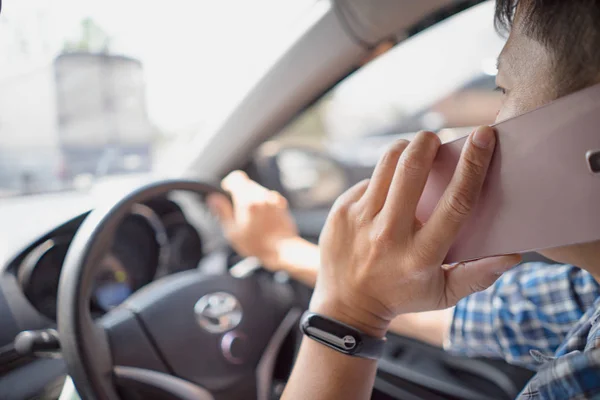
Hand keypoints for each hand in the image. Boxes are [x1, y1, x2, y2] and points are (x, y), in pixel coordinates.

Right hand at [207, 171, 298, 267]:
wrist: (282, 250)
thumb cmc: (256, 244)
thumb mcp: (233, 231)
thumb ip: (222, 212)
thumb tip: (213, 198)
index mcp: (247, 200)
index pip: (237, 177)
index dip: (229, 183)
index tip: (227, 192)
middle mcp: (262, 196)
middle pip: (248, 184)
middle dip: (241, 194)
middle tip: (238, 212)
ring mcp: (273, 199)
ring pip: (259, 191)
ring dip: (253, 199)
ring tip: (252, 219)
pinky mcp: (282, 204)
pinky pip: (269, 198)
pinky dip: (264, 204)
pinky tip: (263, 219)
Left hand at [311, 127, 520, 336]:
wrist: (346, 306)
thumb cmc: (401, 296)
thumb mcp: (443, 294)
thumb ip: (478, 275)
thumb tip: (513, 254)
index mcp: (421, 255)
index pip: (455, 203)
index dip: (473, 165)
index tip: (484, 136)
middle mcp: (389, 234)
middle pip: (412, 169)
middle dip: (428, 143)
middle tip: (436, 138)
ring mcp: (360, 220)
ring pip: (387, 164)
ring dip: (405, 149)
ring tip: (415, 151)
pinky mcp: (341, 211)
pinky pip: (368, 181)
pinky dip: (383, 179)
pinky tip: (388, 193)